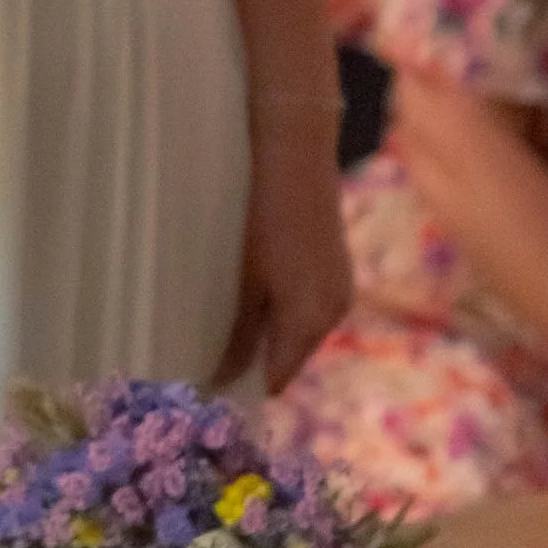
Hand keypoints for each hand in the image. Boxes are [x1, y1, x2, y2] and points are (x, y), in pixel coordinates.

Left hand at [220, 107, 352, 393]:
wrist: (296, 159)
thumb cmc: (262, 219)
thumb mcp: (244, 281)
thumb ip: (237, 334)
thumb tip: (221, 379)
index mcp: (309, 322)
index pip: (277, 377)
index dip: (244, 386)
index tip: (208, 387)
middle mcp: (333, 313)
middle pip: (290, 357)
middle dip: (256, 362)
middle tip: (209, 358)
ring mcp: (340, 292)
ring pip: (300, 333)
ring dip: (270, 336)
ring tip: (226, 327)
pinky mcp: (338, 272)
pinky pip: (309, 309)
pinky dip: (284, 312)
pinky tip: (255, 297)